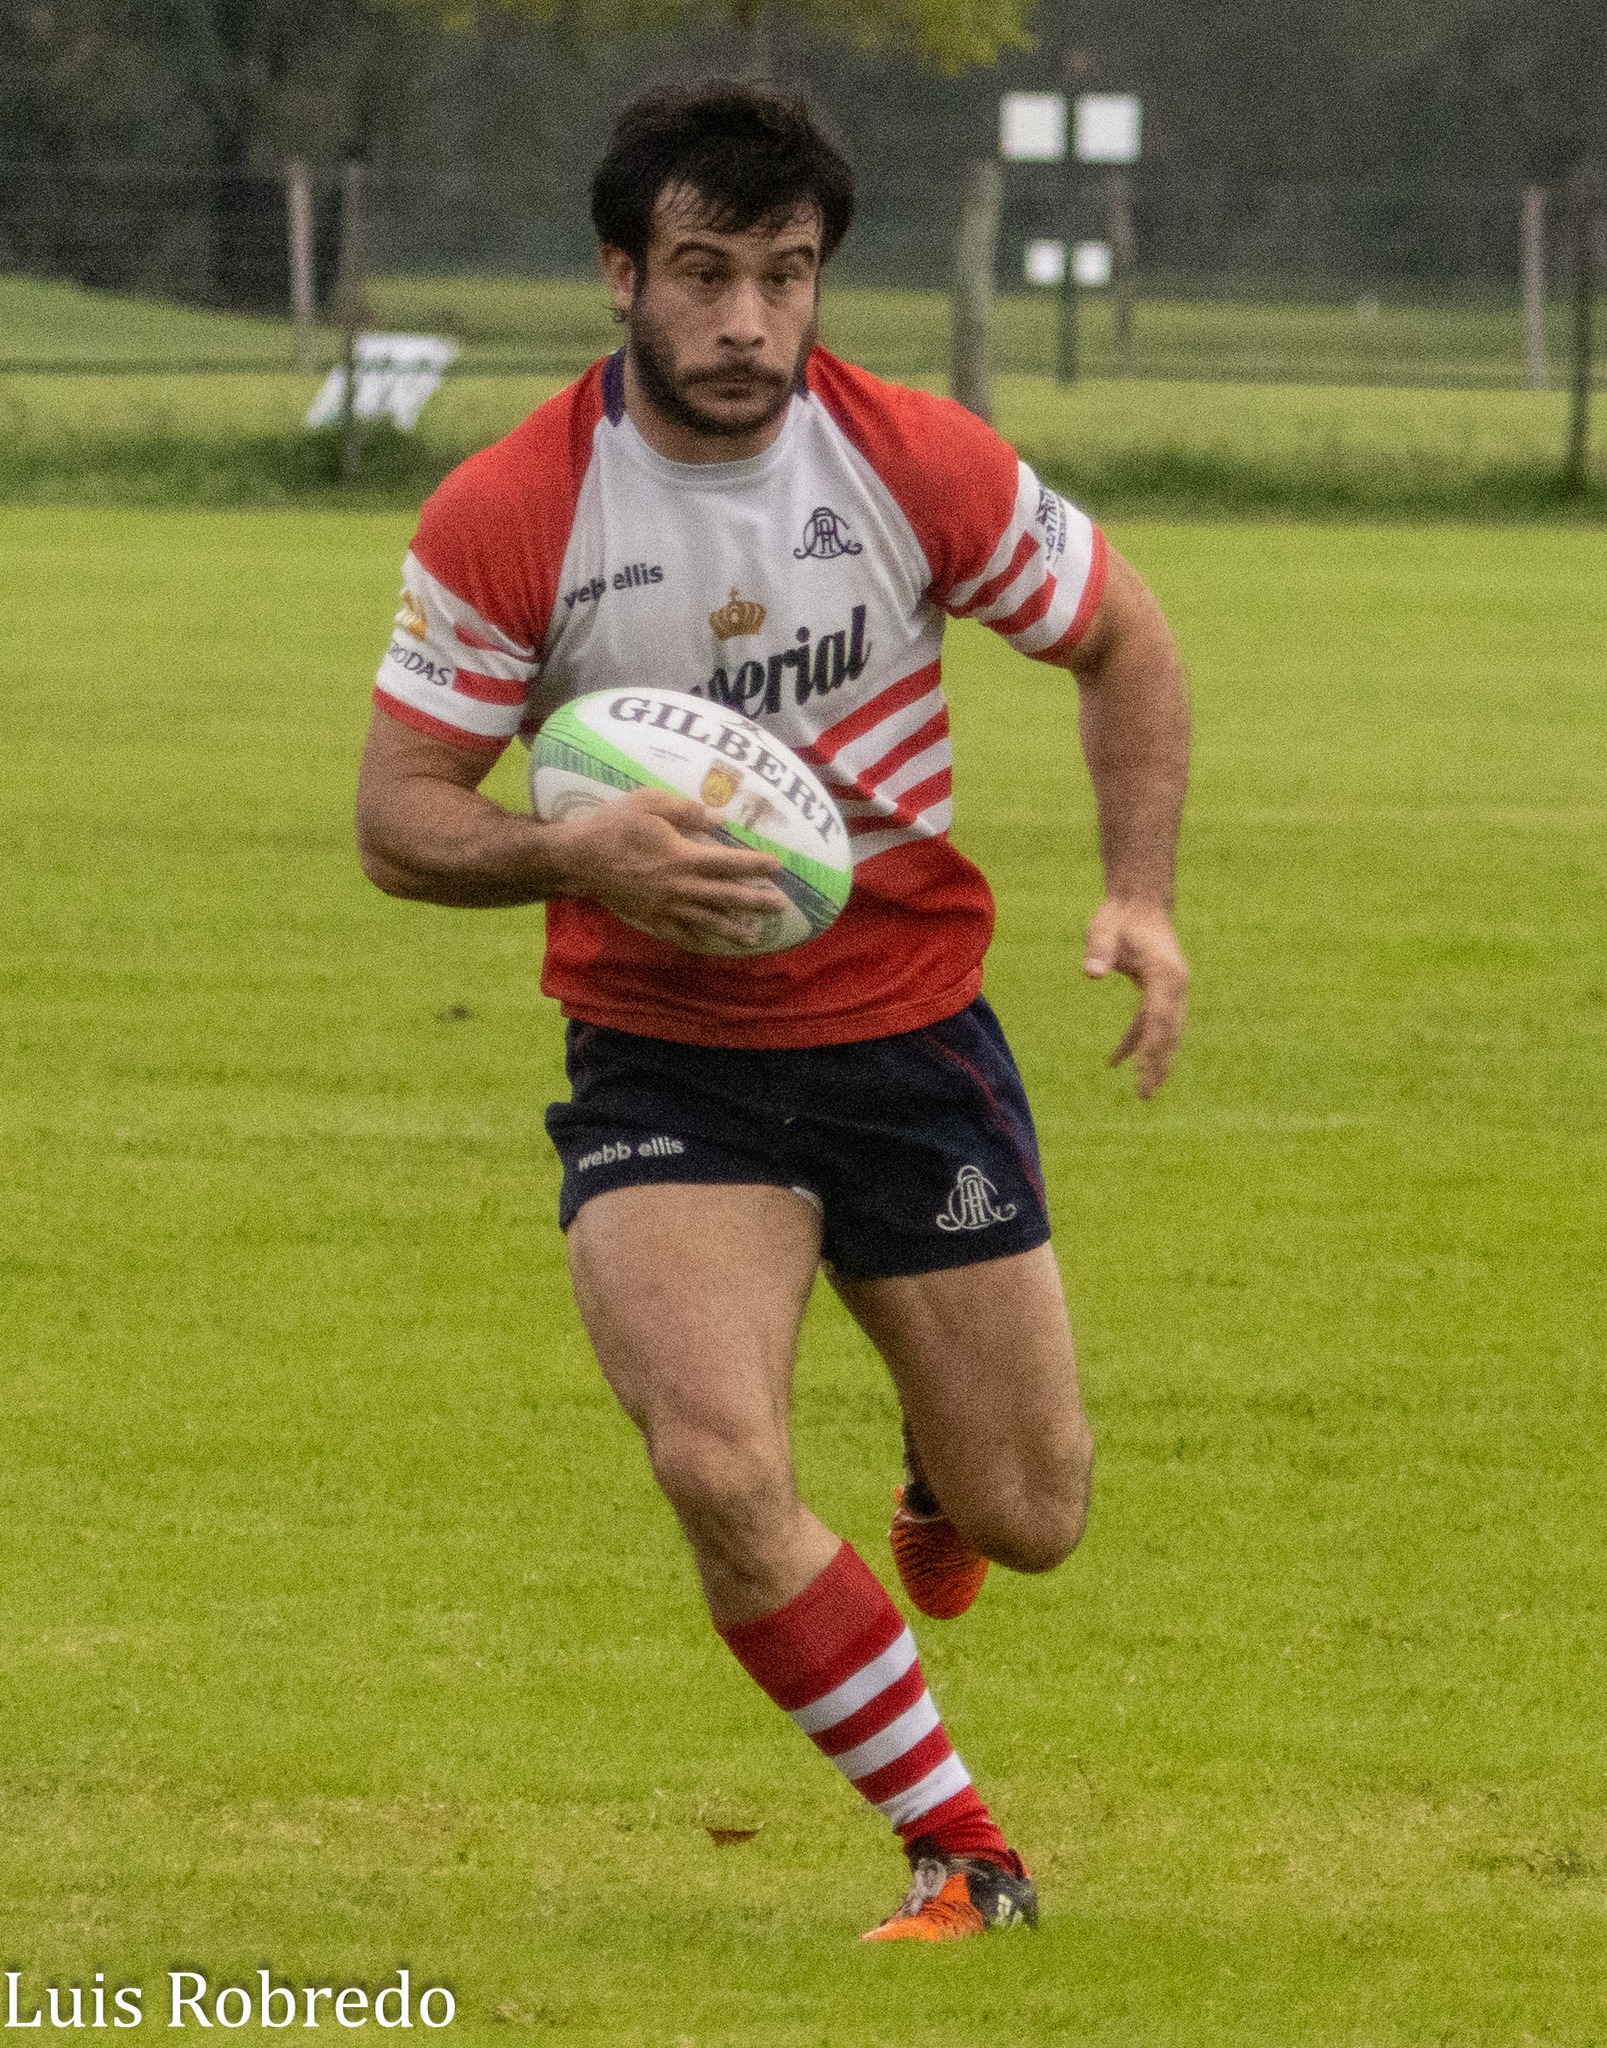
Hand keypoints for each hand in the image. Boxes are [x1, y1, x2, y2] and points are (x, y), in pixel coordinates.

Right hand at [550, 787, 786, 952]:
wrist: (578, 859)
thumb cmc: (614, 826)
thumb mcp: (649, 803)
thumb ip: (686, 810)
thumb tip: (720, 819)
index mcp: (683, 857)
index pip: (728, 862)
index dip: (755, 865)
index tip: (777, 867)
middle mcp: (680, 886)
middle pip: (725, 895)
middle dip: (754, 901)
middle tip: (779, 906)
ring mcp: (665, 906)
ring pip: (706, 920)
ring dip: (733, 928)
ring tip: (755, 937)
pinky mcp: (650, 916)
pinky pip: (679, 932)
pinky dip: (697, 940)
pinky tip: (710, 945)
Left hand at [1083, 898, 1187, 1098]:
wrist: (1139, 903)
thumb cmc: (1119, 917)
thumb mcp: (1104, 930)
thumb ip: (1098, 950)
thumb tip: (1091, 973)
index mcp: (1165, 973)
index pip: (1158, 1017)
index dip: (1151, 1045)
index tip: (1142, 1071)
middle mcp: (1175, 985)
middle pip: (1169, 1032)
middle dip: (1158, 1064)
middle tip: (1145, 1095)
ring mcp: (1172, 989)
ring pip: (1165, 1032)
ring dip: (1154, 1060)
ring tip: (1143, 1091)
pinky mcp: (1161, 991)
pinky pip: (1151, 1023)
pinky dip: (1137, 1042)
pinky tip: (1115, 1060)